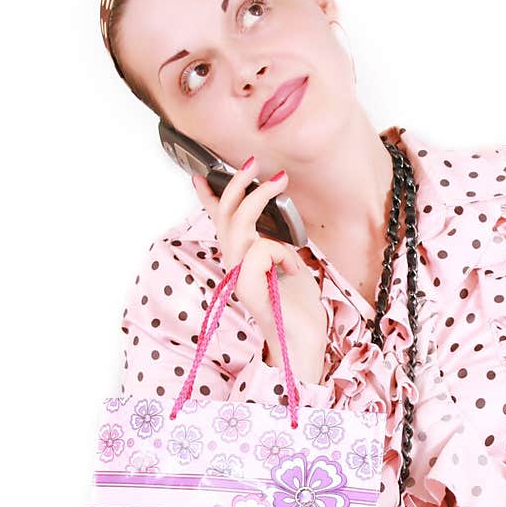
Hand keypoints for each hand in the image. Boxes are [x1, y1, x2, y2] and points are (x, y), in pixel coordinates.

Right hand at [191, 162, 327, 381]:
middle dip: (237, 184)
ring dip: (260, 197)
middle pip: (225, 216)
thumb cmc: (298, 308)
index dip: (208, 199)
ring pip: (239, 225)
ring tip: (280, 182)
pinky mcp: (248, 287)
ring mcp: (238, 277)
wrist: (303, 343)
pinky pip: (260, 248)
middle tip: (255, 163)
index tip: (202, 175)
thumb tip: (273, 223)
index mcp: (241, 261)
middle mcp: (234, 267)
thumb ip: (275, 245)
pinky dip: (282, 252)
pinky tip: (293, 268)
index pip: (219, 224)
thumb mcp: (288, 265)